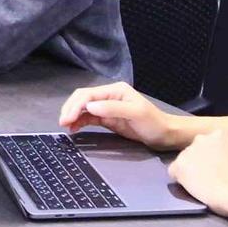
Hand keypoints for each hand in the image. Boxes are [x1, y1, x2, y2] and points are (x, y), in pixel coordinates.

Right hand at [57, 81, 180, 148]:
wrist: (165, 135)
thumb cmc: (153, 123)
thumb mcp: (136, 113)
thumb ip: (113, 109)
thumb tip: (89, 106)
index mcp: (114, 90)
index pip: (88, 95)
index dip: (75, 105)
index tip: (67, 119)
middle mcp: (108, 96)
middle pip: (82, 99)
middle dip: (70, 109)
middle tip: (62, 123)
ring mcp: (107, 108)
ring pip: (83, 108)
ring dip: (72, 115)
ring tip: (65, 126)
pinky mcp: (107, 119)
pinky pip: (89, 118)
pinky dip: (79, 122)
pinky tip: (74, 128)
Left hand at [167, 131, 227, 216]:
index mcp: (218, 135)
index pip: (207, 145)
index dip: (210, 158)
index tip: (215, 167)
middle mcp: (200, 138)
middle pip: (194, 151)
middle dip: (198, 162)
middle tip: (207, 176)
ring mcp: (188, 151)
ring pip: (183, 161)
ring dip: (189, 171)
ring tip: (202, 184)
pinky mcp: (178, 165)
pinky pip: (174, 172)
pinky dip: (180, 180)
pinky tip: (192, 187)